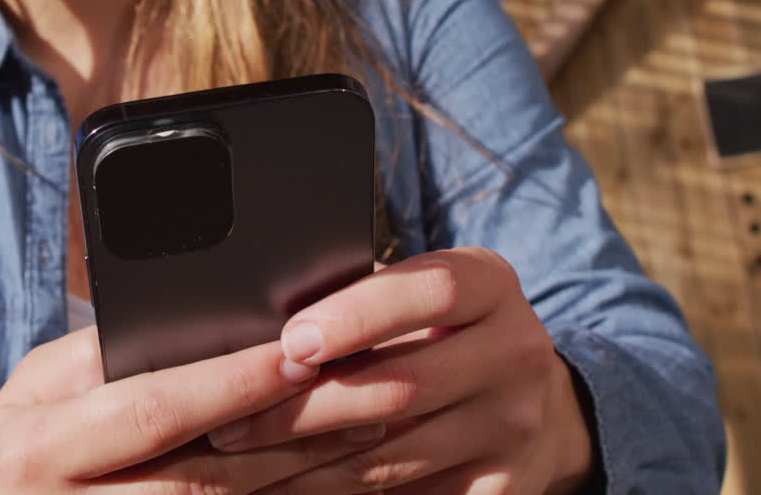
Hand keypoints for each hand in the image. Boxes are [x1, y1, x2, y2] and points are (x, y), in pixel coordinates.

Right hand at [0, 326, 390, 493]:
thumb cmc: (27, 438)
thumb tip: (206, 324)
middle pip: (208, 477)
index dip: (232, 384)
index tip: (300, 352)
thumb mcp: (40, 385)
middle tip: (372, 394)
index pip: (154, 410)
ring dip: (310, 478)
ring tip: (375, 431)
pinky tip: (338, 477)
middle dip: (294, 435)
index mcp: (38, 448)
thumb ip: (106, 357)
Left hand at [207, 248, 595, 493]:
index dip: (357, 315)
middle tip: (230, 423)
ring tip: (240, 464)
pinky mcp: (504, 487)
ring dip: (305, 465)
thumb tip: (262, 313)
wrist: (530, 401)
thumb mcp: (419, 295)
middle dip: (304, 408)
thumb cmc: (439, 330)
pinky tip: (287, 489)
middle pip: (401, 386)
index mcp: (491, 285)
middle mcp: (516, 352)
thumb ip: (361, 293)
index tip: (290, 341)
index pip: (430, 291)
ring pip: (392, 454)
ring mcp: (514, 426)